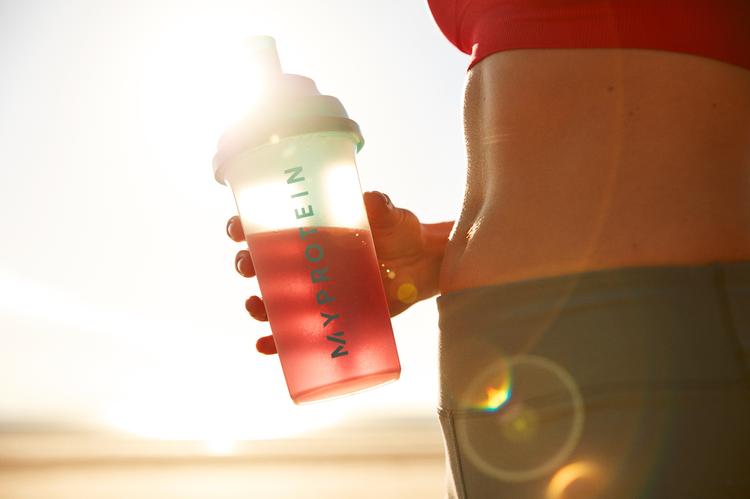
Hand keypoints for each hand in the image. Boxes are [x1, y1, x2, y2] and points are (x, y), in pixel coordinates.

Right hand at [226, 191, 451, 355]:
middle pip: (261, 265)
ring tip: (257, 307)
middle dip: (247, 266)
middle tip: (249, 268)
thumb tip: (372, 201)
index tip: (237, 229)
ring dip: (257, 305)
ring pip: (272, 300)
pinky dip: (276, 341)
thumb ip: (380, 206)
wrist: (423, 263)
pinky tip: (265, 345)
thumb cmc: (400, 231)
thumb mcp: (389, 215)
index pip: (267, 227)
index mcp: (309, 230)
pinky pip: (295, 333)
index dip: (244, 228)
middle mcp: (305, 260)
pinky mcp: (328, 316)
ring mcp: (314, 291)